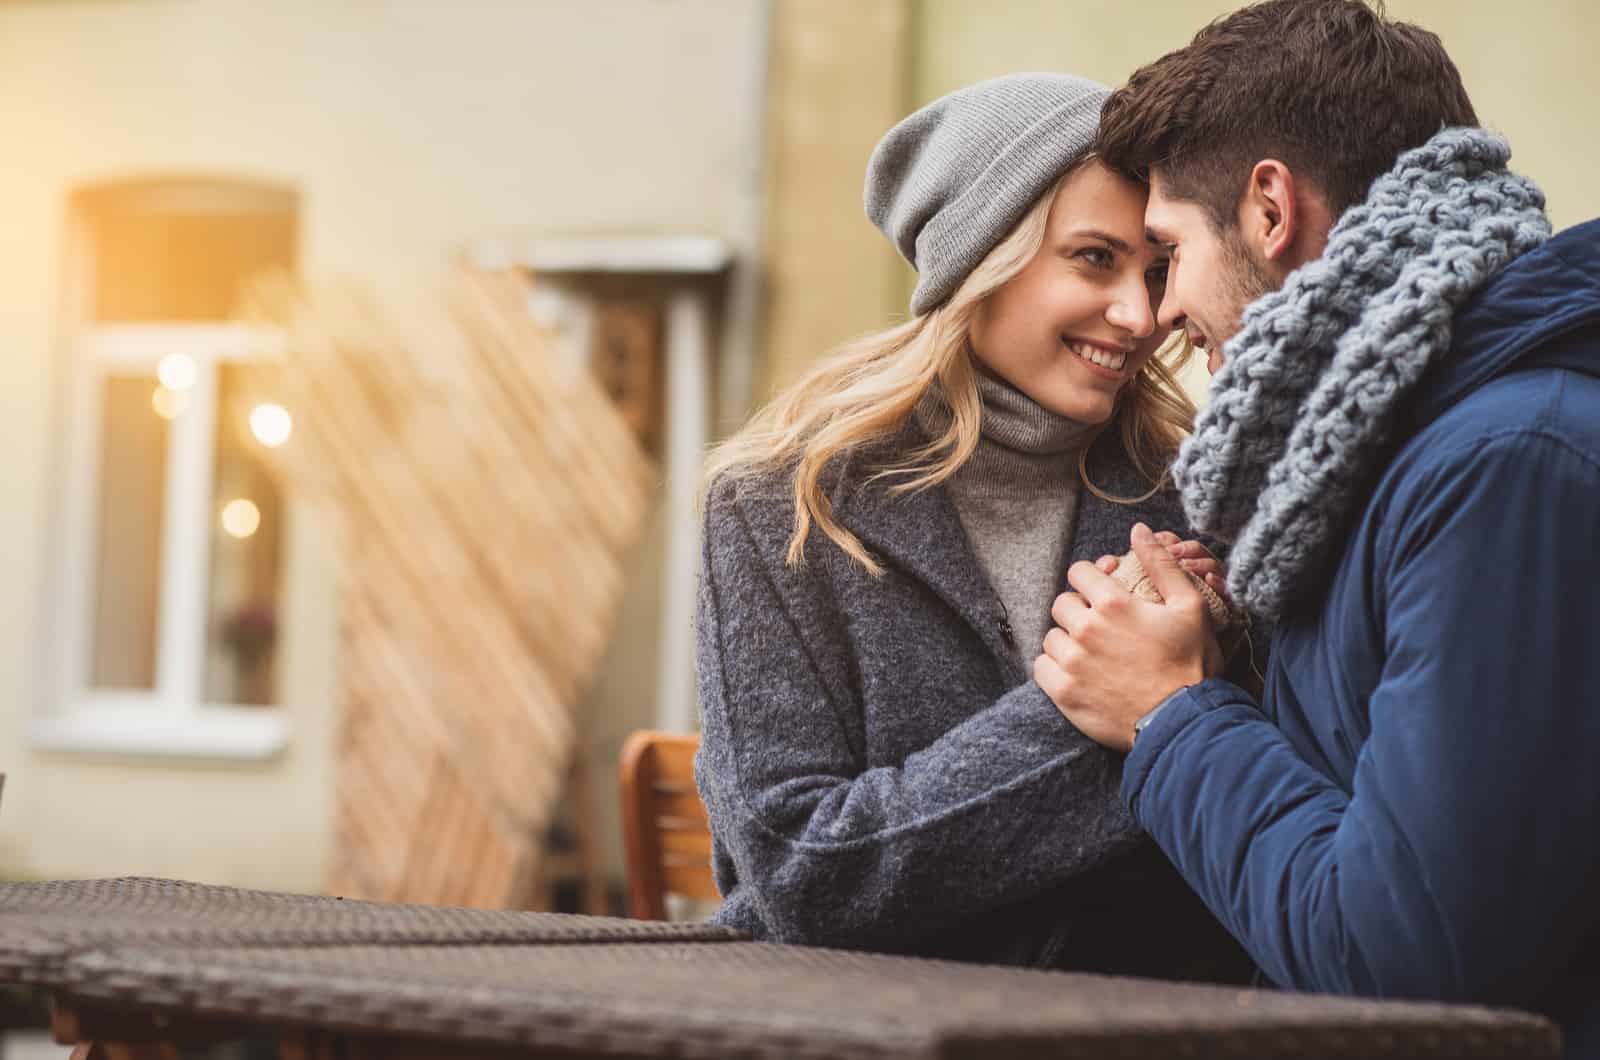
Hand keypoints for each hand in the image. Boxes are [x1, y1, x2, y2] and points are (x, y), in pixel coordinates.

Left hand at [1036, 523, 1221, 751]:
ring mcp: (1072, 662)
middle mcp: (1086, 629)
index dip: (1092, 578)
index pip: (1079, 572)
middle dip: (1079, 610)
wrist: (1184, 723)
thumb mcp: (1190, 606)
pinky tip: (1077, 673)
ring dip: (1067, 640)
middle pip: (1062, 604)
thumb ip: (1161, 564)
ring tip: (1092, 653)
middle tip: (1103, 627)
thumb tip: (1138, 530)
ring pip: (1051, 637)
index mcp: (1113, 603)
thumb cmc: (1192, 664)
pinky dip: (1054, 668)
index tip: (1104, 591)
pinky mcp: (1063, 693)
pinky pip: (1041, 667)